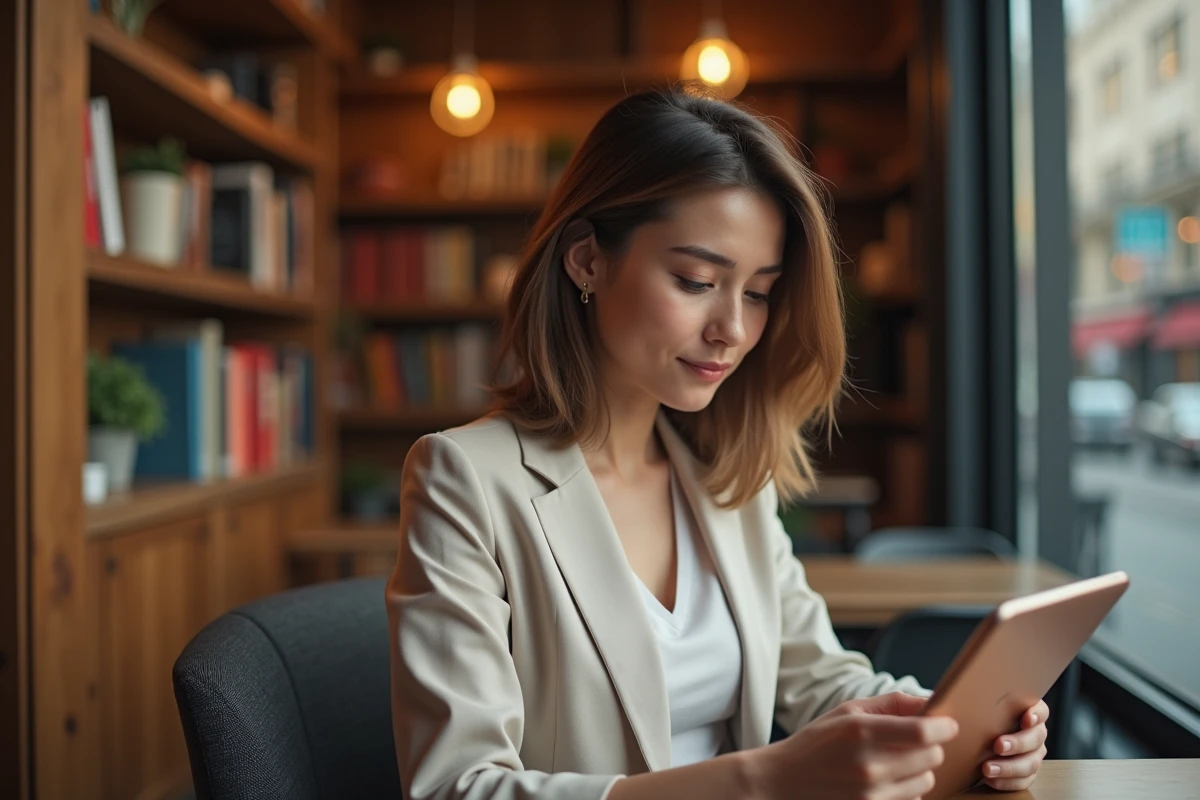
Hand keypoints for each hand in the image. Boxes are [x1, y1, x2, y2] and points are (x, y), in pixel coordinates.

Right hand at [753, 692, 958, 799]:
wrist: (783, 782)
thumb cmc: (817, 742)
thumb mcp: (848, 711)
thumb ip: (892, 704)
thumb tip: (931, 702)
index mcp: (861, 732)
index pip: (923, 732)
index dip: (944, 727)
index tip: (949, 724)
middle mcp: (869, 766)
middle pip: (932, 757)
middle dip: (931, 746)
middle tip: (918, 741)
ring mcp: (871, 794)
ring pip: (926, 781)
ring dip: (921, 770)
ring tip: (899, 762)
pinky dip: (908, 790)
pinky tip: (889, 781)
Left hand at [981, 699, 1049, 791]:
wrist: (976, 740)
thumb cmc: (981, 717)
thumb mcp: (982, 706)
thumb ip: (982, 699)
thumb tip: (958, 698)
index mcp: (1029, 712)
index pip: (1041, 710)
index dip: (1036, 714)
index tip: (1026, 718)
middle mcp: (1035, 733)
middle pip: (1036, 738)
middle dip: (1017, 743)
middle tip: (998, 745)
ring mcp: (1034, 754)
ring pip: (1030, 763)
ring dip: (1009, 767)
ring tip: (988, 768)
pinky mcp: (1027, 773)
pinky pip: (1023, 780)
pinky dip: (1007, 781)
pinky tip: (991, 779)